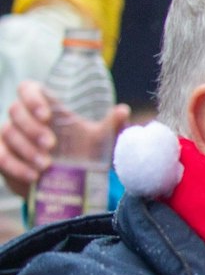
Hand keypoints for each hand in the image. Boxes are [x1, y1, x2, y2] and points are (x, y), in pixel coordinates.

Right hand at [1, 82, 127, 198]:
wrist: (73, 185)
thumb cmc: (86, 155)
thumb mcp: (102, 142)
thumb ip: (112, 126)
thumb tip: (123, 110)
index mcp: (47, 108)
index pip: (28, 88)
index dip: (32, 98)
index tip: (46, 115)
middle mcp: (25, 119)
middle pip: (15, 110)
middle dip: (32, 128)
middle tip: (51, 145)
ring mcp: (11, 136)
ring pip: (8, 133)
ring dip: (26, 149)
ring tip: (46, 165)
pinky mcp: (4, 156)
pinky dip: (14, 165)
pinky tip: (32, 176)